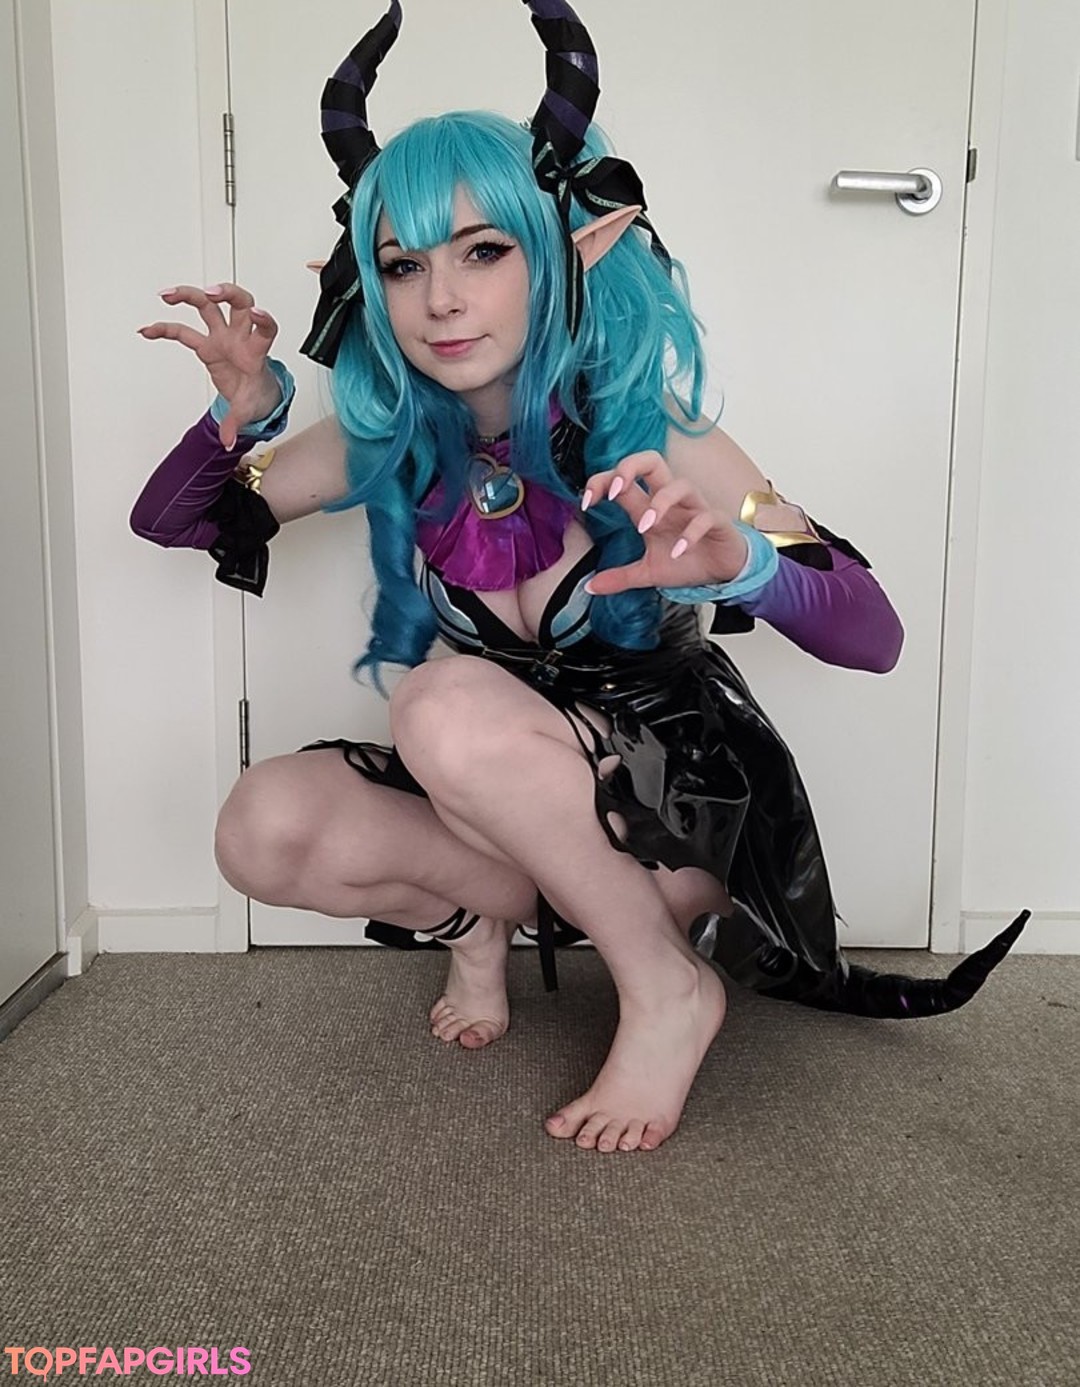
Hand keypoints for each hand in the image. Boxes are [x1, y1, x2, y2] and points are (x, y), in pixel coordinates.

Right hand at [138, 283, 280, 447]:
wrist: (255, 394)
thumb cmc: (256, 393)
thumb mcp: (249, 410)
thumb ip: (237, 423)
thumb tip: (228, 440)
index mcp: (256, 351)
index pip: (265, 329)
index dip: (263, 319)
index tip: (256, 312)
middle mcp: (240, 337)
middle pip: (239, 302)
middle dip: (226, 292)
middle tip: (209, 292)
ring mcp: (223, 336)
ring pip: (209, 305)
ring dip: (189, 295)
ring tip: (168, 295)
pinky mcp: (206, 344)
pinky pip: (183, 332)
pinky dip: (165, 329)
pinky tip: (148, 330)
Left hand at [581, 451, 749, 594]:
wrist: (723, 572)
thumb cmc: (688, 561)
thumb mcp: (648, 572)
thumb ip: (619, 577)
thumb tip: (589, 586)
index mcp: (650, 507)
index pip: (624, 479)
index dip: (602, 482)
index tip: (587, 503)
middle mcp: (671, 502)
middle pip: (652, 461)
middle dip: (629, 467)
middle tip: (614, 491)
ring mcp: (695, 509)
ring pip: (681, 484)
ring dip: (660, 502)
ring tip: (646, 526)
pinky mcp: (717, 522)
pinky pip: (706, 517)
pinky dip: (691, 532)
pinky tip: (679, 551)